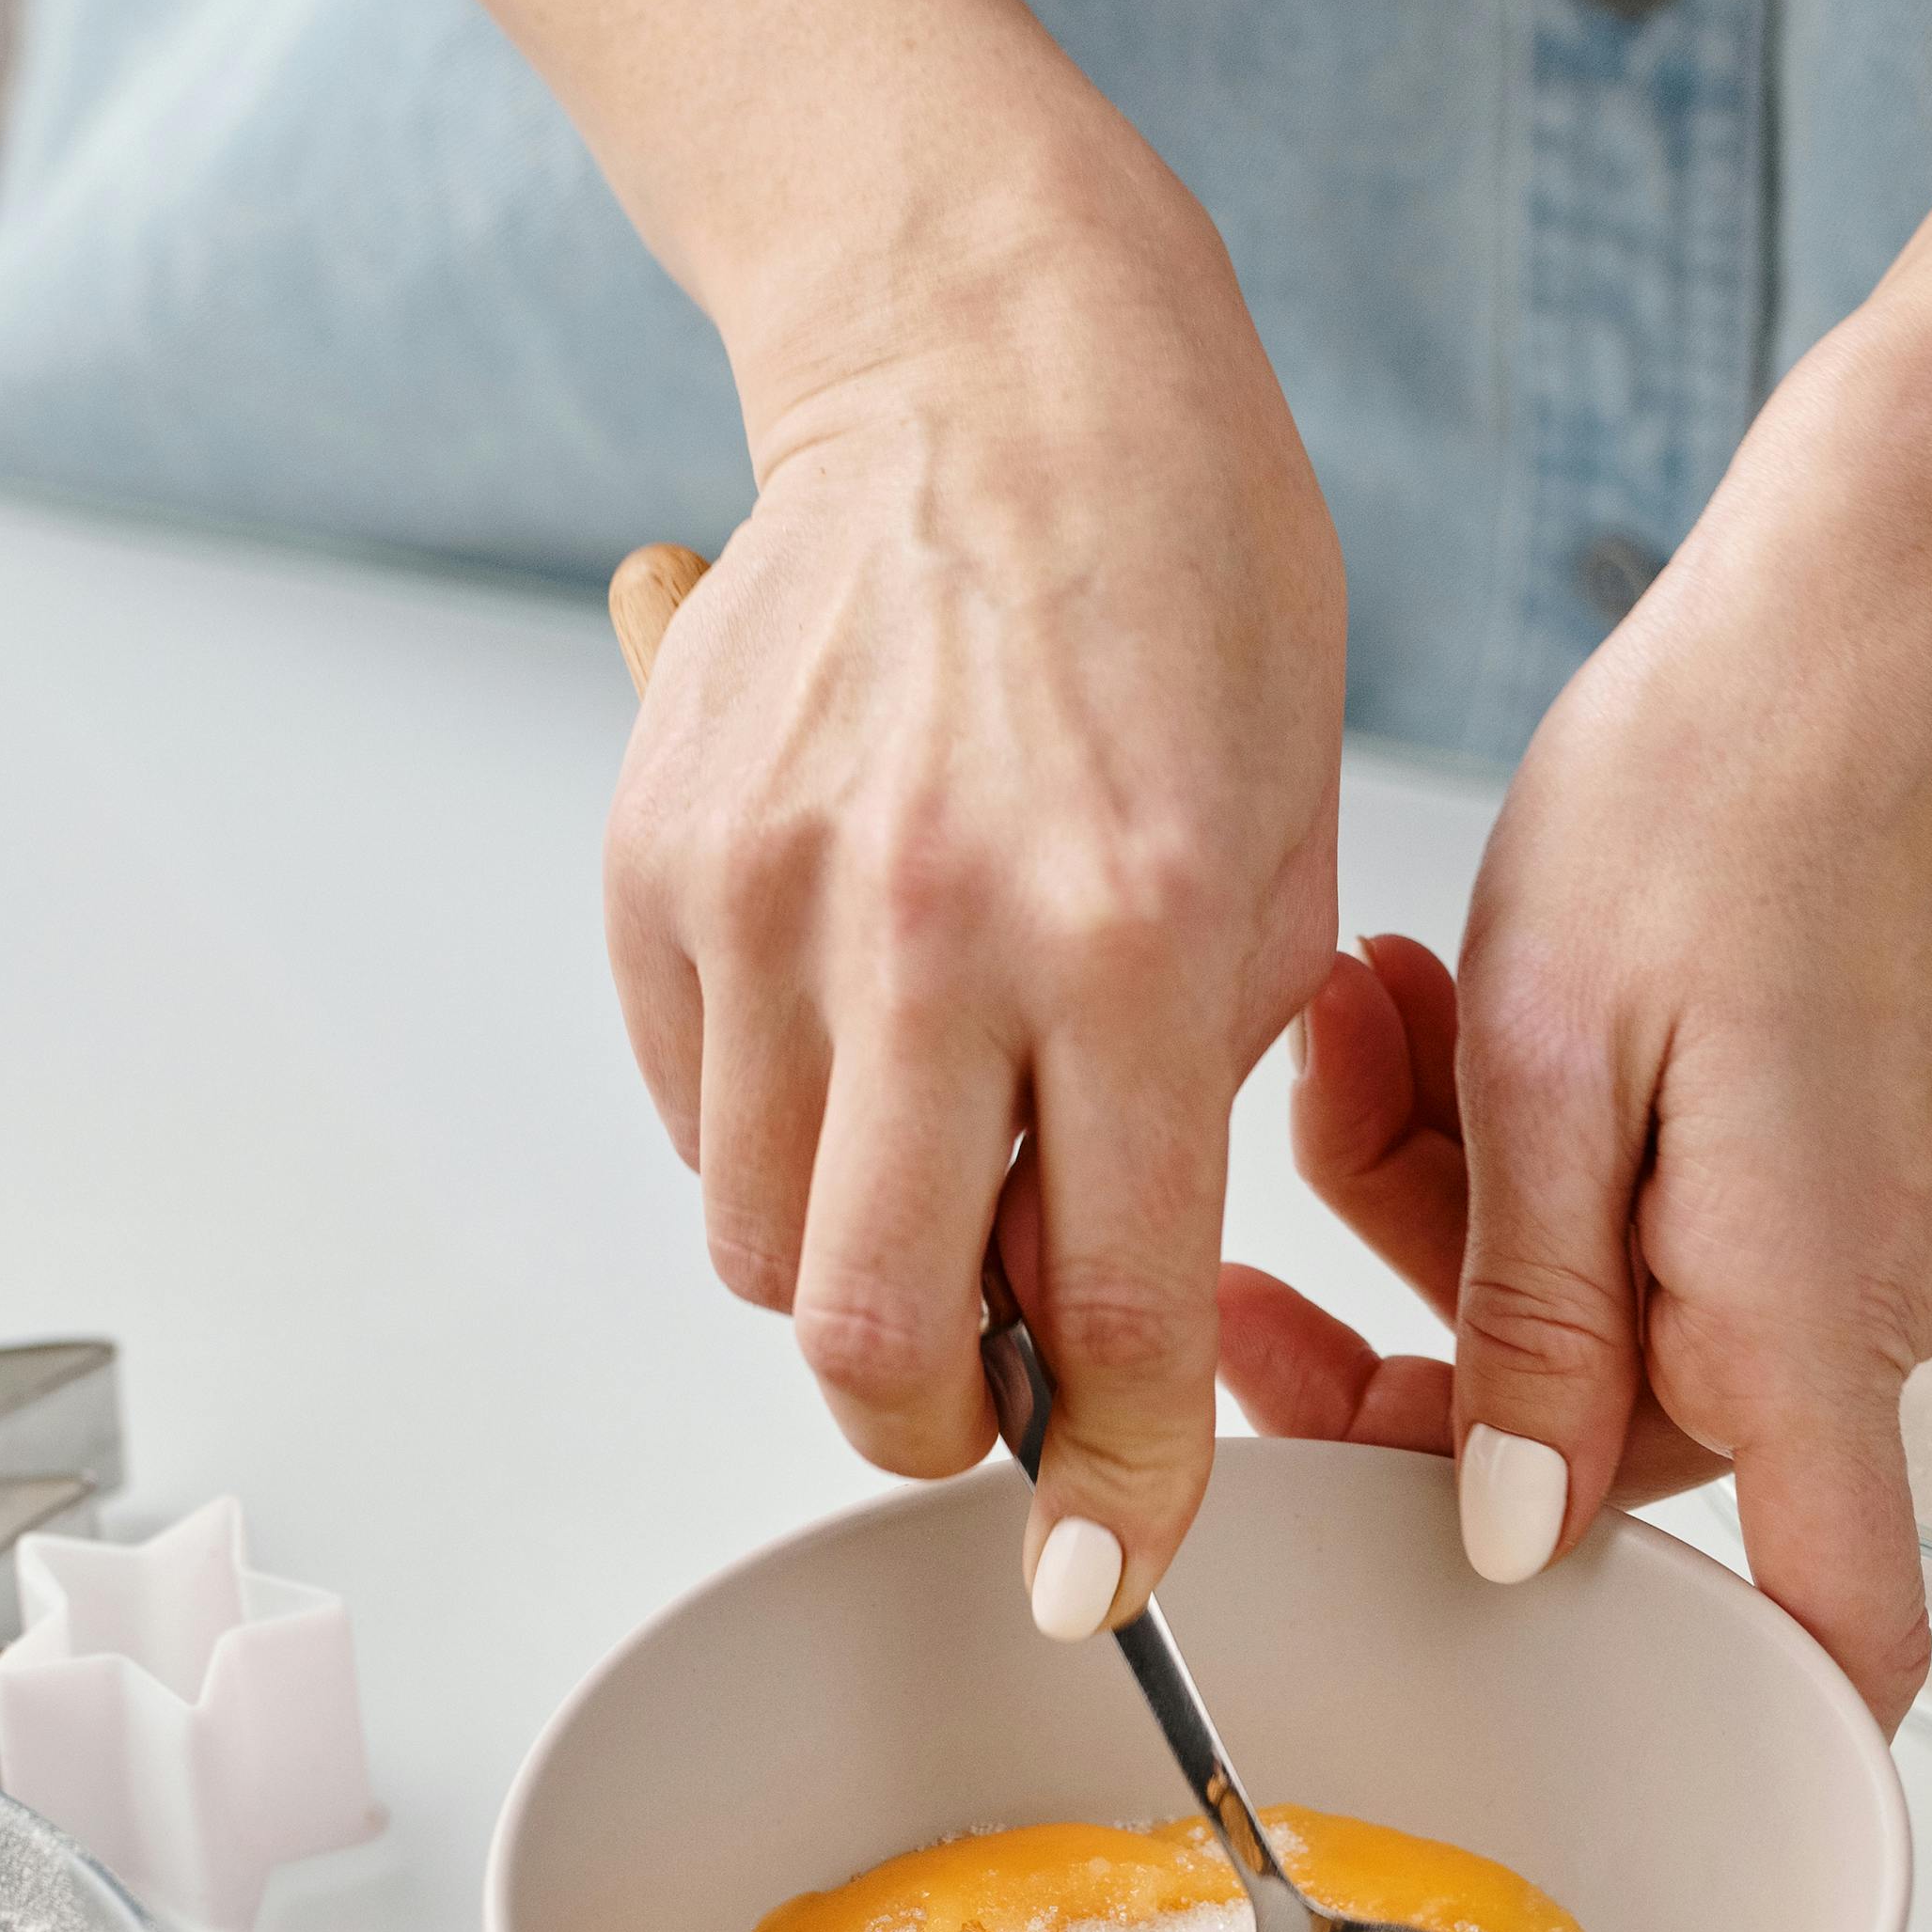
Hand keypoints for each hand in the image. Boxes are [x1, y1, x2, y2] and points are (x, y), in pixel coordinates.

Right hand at [606, 118, 1343, 1630]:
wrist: (998, 358)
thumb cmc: (1183, 590)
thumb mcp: (1277, 866)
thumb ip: (1187, 1110)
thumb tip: (1099, 1321)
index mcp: (1128, 936)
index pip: (1114, 1313)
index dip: (1121, 1489)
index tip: (1113, 1573)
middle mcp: (927, 924)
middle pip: (869, 1338)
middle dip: (939, 1434)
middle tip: (992, 1408)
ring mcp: (762, 889)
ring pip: (762, 1251)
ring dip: (852, 1278)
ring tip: (941, 1169)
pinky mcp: (654, 858)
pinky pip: (696, 1114)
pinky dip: (775, 1142)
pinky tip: (861, 1037)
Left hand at [1220, 332, 1931, 1722]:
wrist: (1888, 592)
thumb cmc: (1735, 775)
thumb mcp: (1561, 1053)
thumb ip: (1530, 1322)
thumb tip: (1515, 1537)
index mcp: (1810, 1306)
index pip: (1830, 1623)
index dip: (1735, 1716)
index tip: (1561, 1720)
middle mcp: (1871, 1304)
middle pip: (1611, 1441)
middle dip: (1419, 1323)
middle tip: (1288, 1166)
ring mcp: (1869, 1234)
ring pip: (1601, 1317)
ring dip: (1453, 1200)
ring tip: (1387, 1010)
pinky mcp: (1845, 1164)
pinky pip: (1652, 1225)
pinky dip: (1538, 1147)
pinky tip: (1469, 1004)